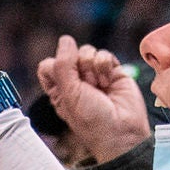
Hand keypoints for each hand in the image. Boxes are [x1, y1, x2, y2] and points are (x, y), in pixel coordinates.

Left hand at [36, 36, 149, 160]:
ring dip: (92, 68)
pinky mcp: (112, 70)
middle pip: (69, 54)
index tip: (65, 82)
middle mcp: (75, 80)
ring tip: (100, 86)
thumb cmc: (91, 118)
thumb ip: (63, 64)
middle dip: (79, 68)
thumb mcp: (69, 93)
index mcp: (58, 88)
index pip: (48, 64)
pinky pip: (104, 54)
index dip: (56, 67)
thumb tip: (66, 39)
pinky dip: (105, 66)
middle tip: (87, 87)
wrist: (122, 130)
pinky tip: (109, 82)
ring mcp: (94, 74)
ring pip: (87, 51)